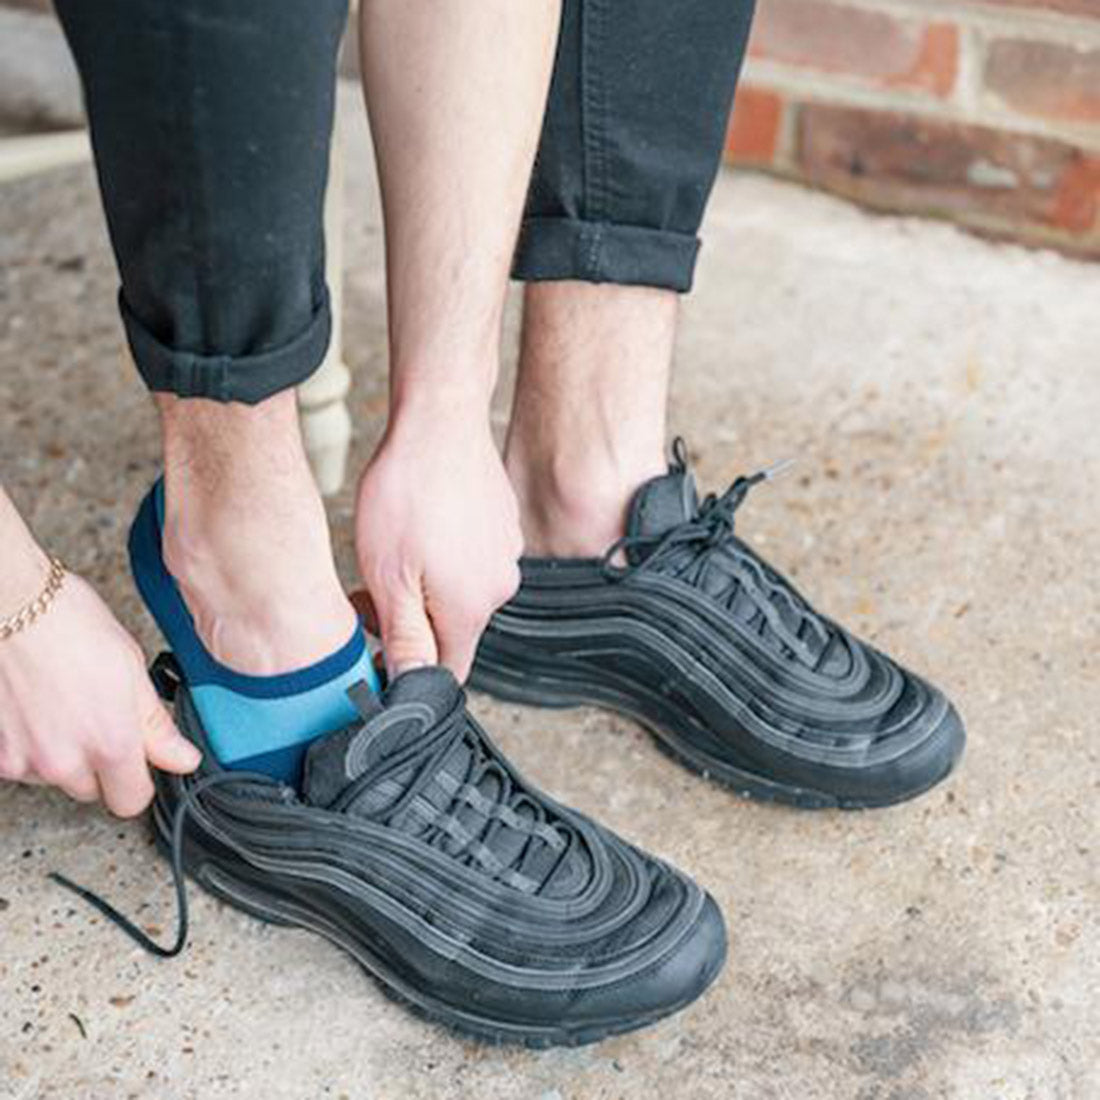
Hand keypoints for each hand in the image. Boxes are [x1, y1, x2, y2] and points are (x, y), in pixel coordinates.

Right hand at [0, 571, 200, 816]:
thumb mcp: (130, 669)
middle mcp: (63, 761)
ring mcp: (23, 760)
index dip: (139, 780)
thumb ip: (155, 726)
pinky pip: (22, 766)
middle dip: (101, 764)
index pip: (132, 801)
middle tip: (99, 718)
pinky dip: (30, 747)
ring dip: (64, 755)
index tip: (140, 759)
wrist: (8, 603)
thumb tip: (182, 759)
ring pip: (56, 778)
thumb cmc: (68, 623)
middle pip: (93, 791)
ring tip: (65, 706)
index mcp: (109, 743)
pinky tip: (36, 709)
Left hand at [355, 402, 522, 680]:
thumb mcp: (389, 577)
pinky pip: (471, 558)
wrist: (440, 422)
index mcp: (471, 608)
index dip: (410, 670)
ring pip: (459, 591)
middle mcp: (499, 587)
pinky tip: (420, 525)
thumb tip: (412, 687)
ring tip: (393, 550)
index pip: (448, 670)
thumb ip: (404, 638)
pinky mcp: (504, 525)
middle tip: (368, 592)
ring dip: (425, 586)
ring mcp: (506, 553)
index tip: (378, 648)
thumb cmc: (407, 495)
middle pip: (451, 629)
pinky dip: (444, 554)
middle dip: (410, 621)